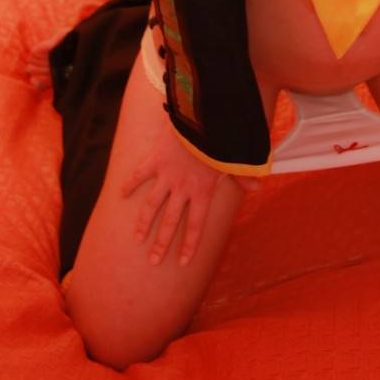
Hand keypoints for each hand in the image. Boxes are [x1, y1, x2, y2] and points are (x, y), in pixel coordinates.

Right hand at [121, 116, 257, 267]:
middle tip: (153, 261)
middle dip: (161, 244)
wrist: (202, 117)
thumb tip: (258, 188)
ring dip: (143, 223)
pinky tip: (120, 195)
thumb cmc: (219, 140)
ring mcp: (166, 175)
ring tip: (137, 238)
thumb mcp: (233, 161)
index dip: (189, 245)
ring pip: (151, 205)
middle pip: (170, 222)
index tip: (182, 262)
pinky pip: (138, 175)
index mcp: (202, 192)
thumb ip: (242, 177)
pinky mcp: (155, 160)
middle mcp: (182, 188)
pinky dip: (129, 185)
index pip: (196, 226)